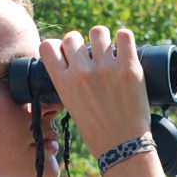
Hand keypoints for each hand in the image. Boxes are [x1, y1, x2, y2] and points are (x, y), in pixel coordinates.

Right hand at [40, 25, 150, 159]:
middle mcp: (81, 72)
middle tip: (92, 57)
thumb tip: (74, 58)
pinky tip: (124, 49)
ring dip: (103, 40)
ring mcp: (105, 68)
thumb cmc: (97, 129)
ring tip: (110, 53)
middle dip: (81, 44)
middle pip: (73, 36)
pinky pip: (124, 35)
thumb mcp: (71, 105)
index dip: (58, 46)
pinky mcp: (129, 67)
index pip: (48, 46)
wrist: (123, 145)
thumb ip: (68, 81)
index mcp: (63, 82)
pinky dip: (124, 39)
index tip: (67, 53)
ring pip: (98, 31)